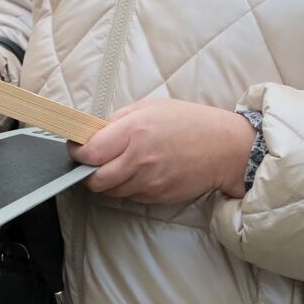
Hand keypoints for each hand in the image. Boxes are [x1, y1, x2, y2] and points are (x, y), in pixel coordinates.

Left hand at [67, 98, 254, 202]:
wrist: (226, 149)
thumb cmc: (190, 122)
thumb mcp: (151, 107)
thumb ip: (119, 120)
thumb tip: (93, 132)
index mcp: (134, 131)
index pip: (90, 152)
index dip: (77, 152)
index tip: (76, 148)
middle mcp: (139, 160)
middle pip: (95, 180)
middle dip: (88, 172)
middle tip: (93, 162)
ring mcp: (149, 182)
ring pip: (111, 191)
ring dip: (109, 180)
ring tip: (121, 164)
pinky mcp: (158, 196)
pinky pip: (131, 196)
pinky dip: (128, 186)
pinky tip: (140, 172)